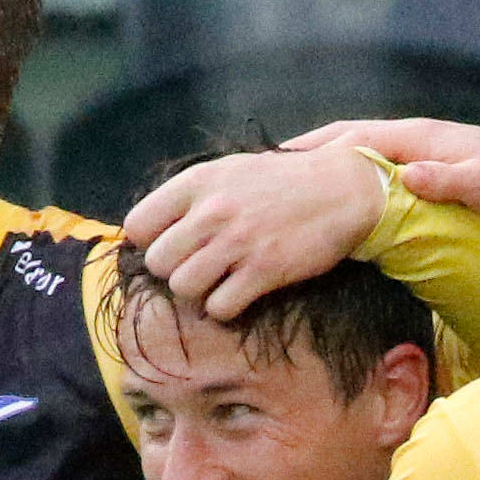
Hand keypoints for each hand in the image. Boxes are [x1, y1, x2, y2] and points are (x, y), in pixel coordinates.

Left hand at [125, 146, 388, 320]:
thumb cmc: (282, 182)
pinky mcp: (264, 270)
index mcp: (198, 181)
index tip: (170, 246)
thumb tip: (151, 230)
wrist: (341, 189)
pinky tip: (239, 294)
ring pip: (183, 287)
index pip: (138, 225)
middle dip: (174, 271)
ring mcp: (238, 242)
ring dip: (197, 292)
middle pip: (157, 263)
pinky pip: (219, 307)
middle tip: (198, 268)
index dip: (149, 243)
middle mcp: (212, 210)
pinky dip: (224, 308)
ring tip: (218, 282)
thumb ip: (191, 195)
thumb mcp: (230, 170)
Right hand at [282, 117, 479, 222]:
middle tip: (264, 175)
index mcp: (419, 138)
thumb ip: (454, 180)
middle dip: (307, 156)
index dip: (315, 148)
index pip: (354, 136)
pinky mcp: (425, 172)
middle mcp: (412, 141)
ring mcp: (417, 155)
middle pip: (346, 143)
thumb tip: (409, 176)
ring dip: (324, 169)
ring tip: (286, 188)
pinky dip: (349, 182)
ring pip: (358, 158)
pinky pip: (374, 174)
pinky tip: (333, 202)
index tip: (277, 160)